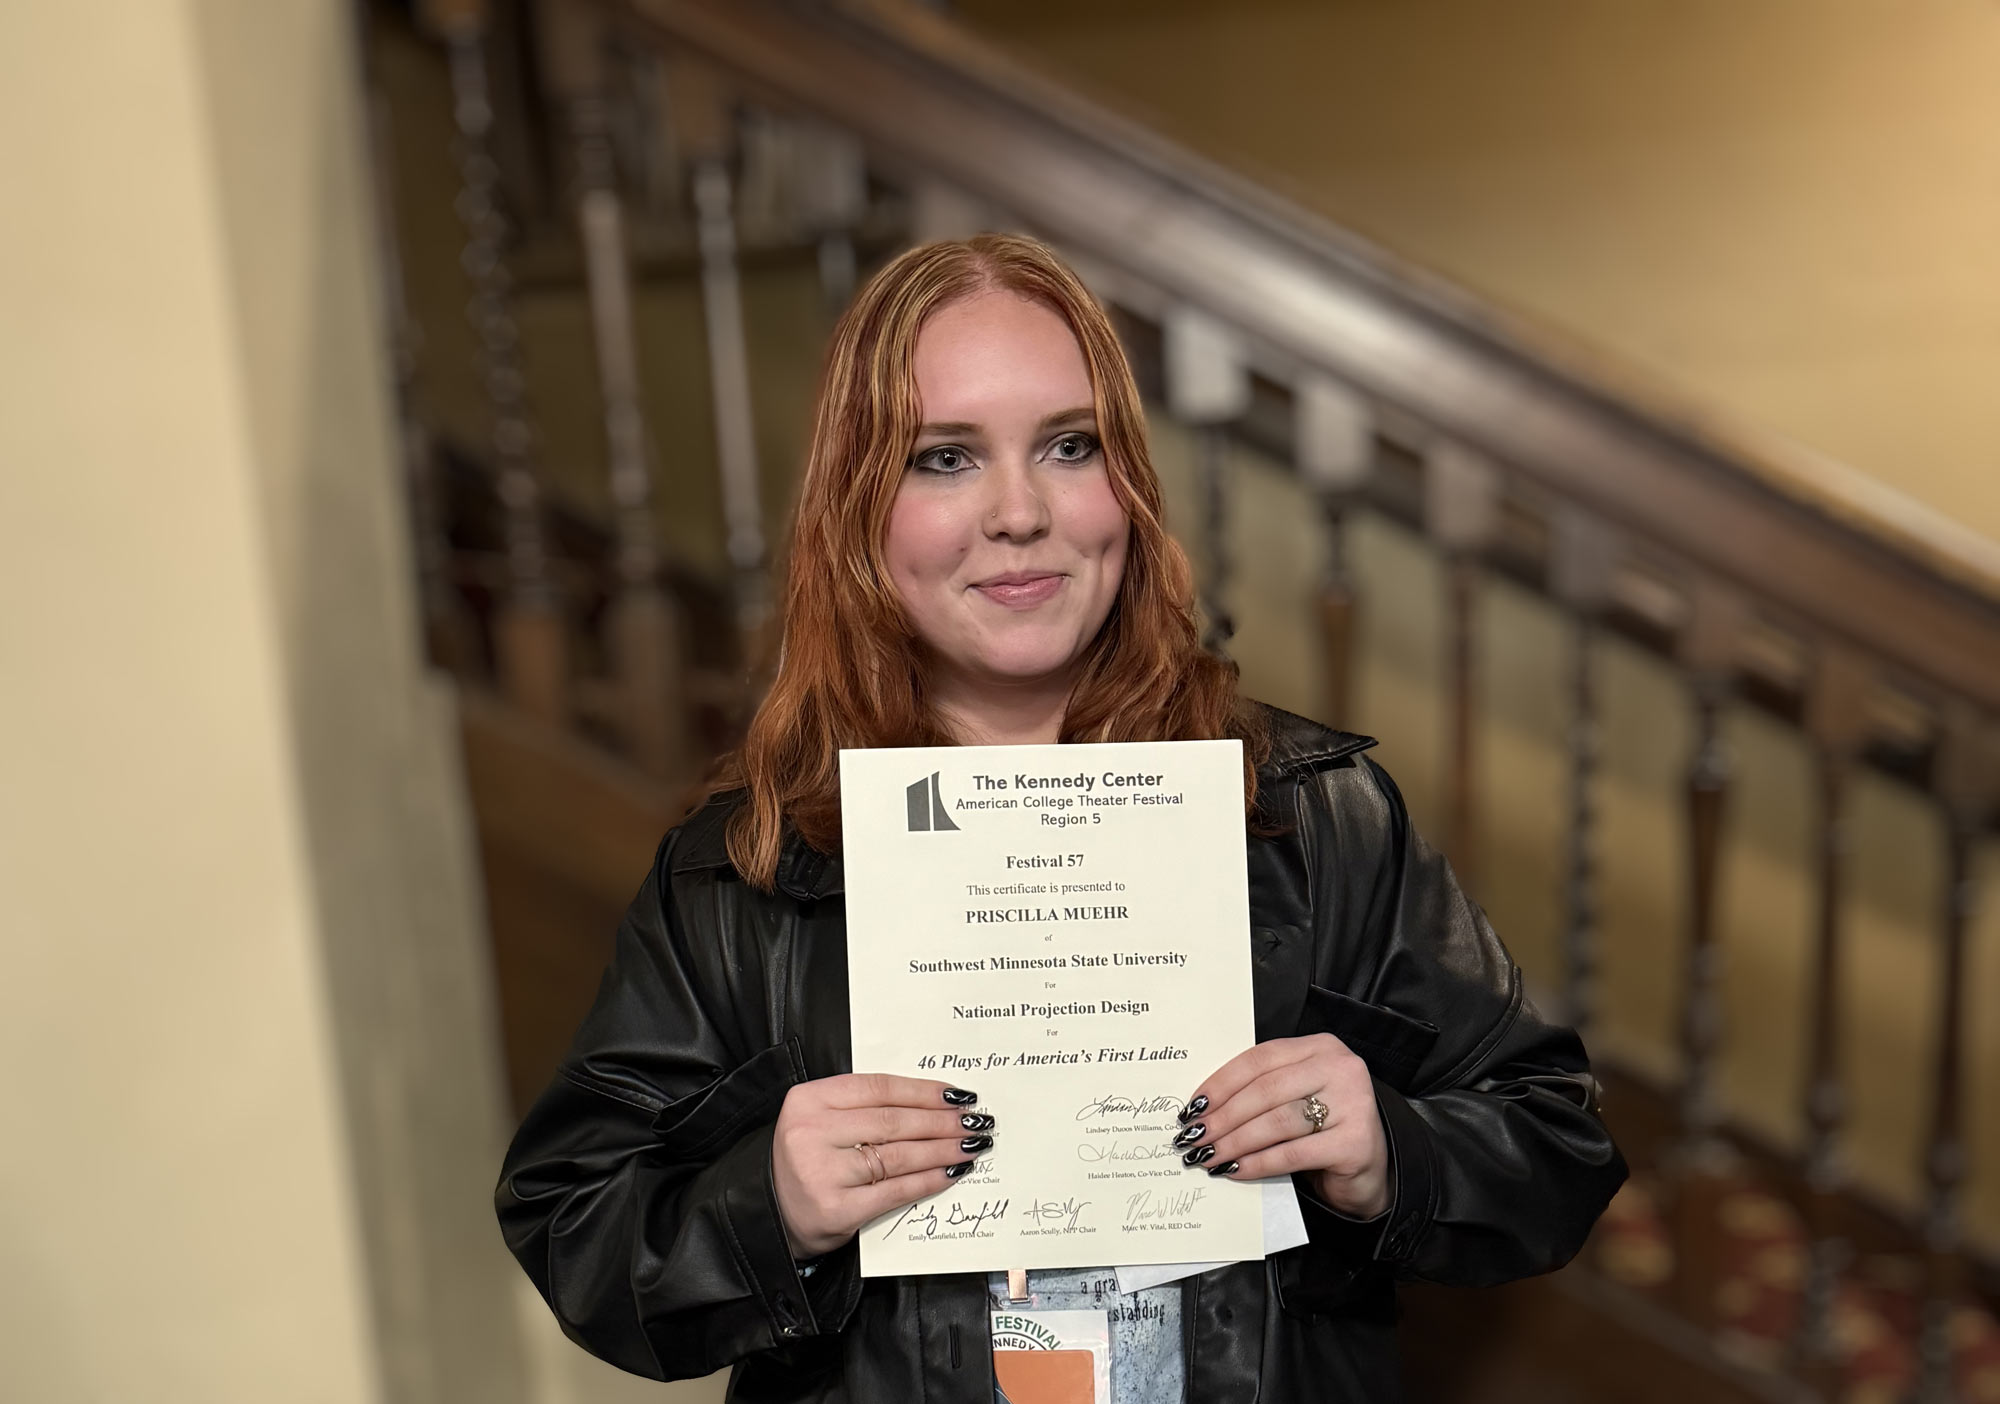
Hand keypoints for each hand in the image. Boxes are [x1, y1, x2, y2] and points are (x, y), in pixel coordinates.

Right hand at [771, 1074, 993, 1256]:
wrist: (770, 1214)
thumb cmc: (806, 1162)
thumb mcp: (821, 1121)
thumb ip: (863, 1108)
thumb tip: (932, 1103)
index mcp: (808, 1100)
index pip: (878, 1087)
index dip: (923, 1091)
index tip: (957, 1095)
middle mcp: (812, 1132)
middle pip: (892, 1121)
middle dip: (941, 1121)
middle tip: (975, 1121)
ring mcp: (823, 1172)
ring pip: (898, 1155)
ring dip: (942, 1149)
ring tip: (971, 1145)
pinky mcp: (836, 1209)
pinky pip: (895, 1190)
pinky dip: (929, 1180)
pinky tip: (951, 1172)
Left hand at [1173, 1034, 1389, 1218]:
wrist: (1371, 1169)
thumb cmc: (1324, 1130)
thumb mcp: (1296, 1098)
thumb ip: (1263, 1091)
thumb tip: (1203, 1108)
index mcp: (1320, 1047)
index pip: (1260, 1059)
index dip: (1221, 1083)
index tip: (1193, 1106)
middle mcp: (1340, 1068)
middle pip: (1265, 1090)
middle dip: (1222, 1116)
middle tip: (1194, 1136)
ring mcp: (1353, 1103)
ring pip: (1276, 1121)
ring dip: (1234, 1141)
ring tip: (1208, 1156)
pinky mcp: (1355, 1142)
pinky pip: (1292, 1153)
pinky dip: (1258, 1163)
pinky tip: (1236, 1170)